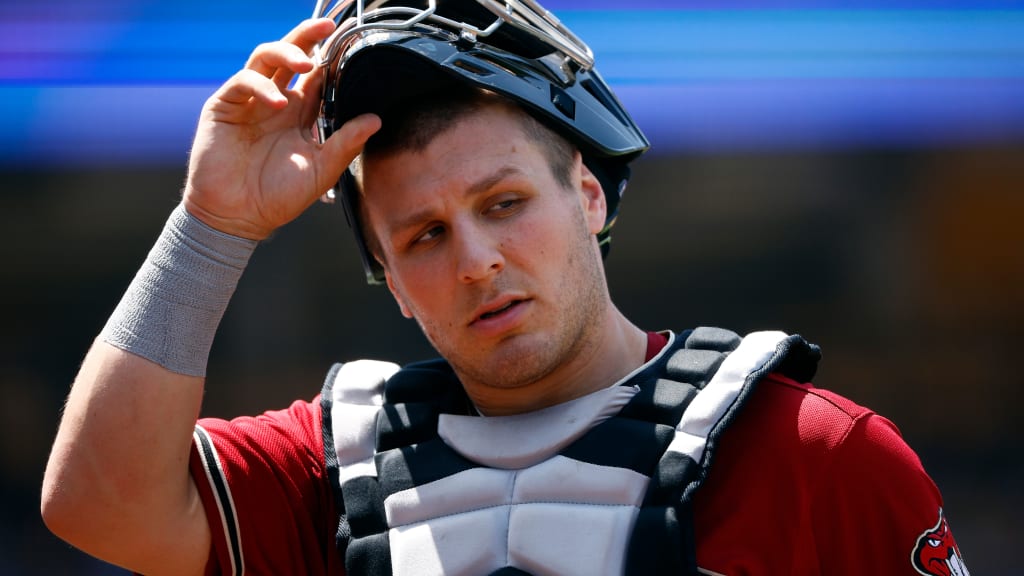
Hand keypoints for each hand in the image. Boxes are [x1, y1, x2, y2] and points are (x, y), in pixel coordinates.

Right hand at [183, 18, 380, 239]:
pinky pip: (243, 81)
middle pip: (290, 55)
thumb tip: (375, 119)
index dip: (331, 57)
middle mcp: (275, 101)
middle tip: (328, 25)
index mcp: (299, 113)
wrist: (238, 218)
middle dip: (307, 36)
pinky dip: (261, 86)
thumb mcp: (322, 170)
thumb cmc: (279, 197)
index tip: (351, 42)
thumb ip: (346, 144)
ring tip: (306, 63)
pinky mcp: (225, 106)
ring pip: (265, 58)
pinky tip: (277, 103)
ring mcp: (249, 101)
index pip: (316, 76)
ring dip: (286, 52)